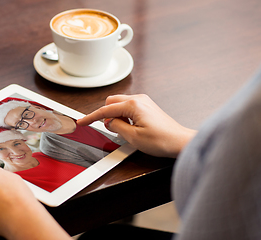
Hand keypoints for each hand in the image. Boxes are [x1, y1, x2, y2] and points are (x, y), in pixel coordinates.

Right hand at [77, 94, 195, 157]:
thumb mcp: (133, 137)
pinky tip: (131, 127)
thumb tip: (108, 122)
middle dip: (106, 115)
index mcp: (133, 105)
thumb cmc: (162, 140)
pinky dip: (124, 116)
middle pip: (111, 102)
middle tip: (110, 130)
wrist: (180, 142)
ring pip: (119, 104)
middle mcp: (139, 99)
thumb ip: (116, 127)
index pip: (106, 110)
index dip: (91, 117)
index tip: (82, 122)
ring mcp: (144, 101)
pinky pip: (128, 107)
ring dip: (116, 116)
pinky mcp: (147, 106)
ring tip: (125, 131)